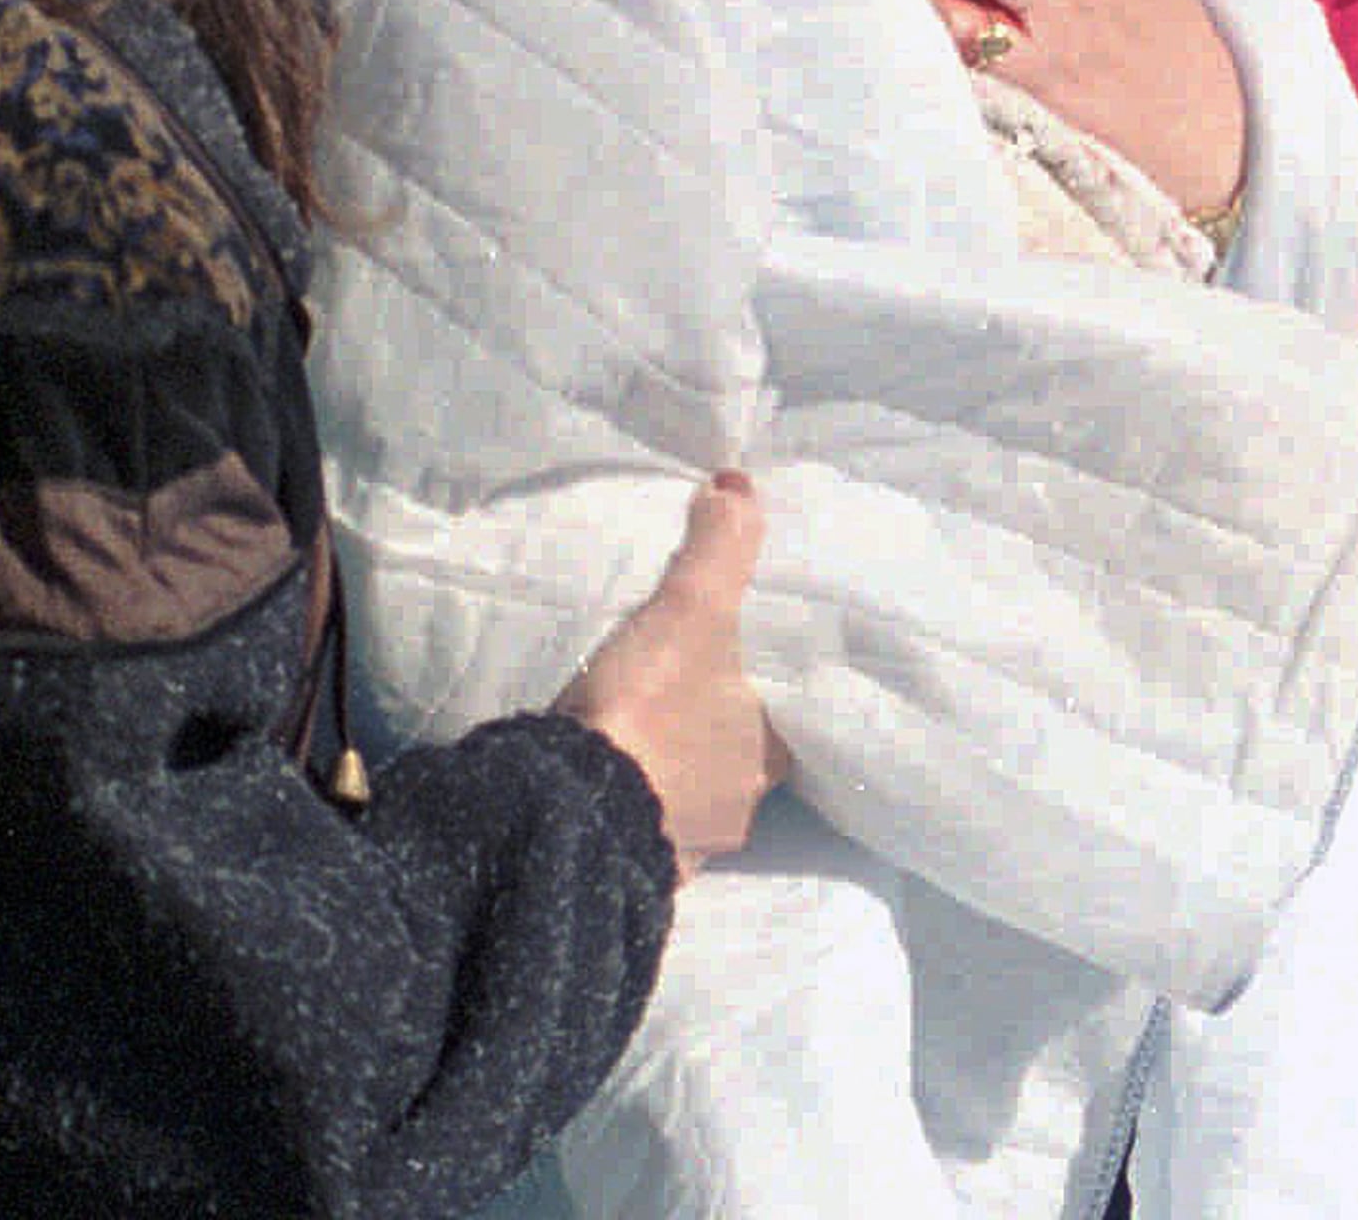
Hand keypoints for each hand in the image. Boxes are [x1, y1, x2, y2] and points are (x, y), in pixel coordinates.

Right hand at [555, 473, 788, 878]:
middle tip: (688, 690)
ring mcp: (691, 845)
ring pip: (695, 796)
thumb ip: (721, 546)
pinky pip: (648, 829)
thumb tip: (739, 487)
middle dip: (717, 726)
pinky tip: (615, 782)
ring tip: (647, 734)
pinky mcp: (637, 869)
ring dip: (675, 770)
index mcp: (773, 752)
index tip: (748, 662)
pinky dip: (638, 803)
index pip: (790, 711)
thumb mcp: (690, 607)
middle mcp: (744, 805)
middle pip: (741, 755)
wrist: (567, 812)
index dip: (771, 683)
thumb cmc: (649, 706)